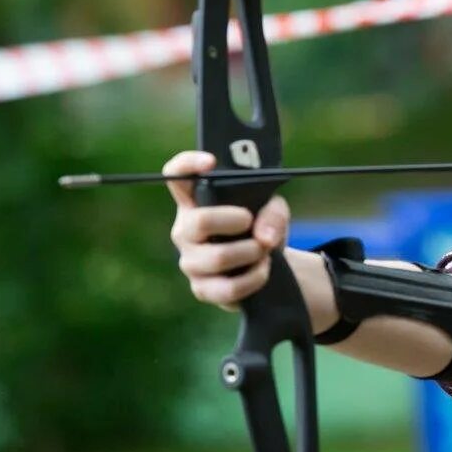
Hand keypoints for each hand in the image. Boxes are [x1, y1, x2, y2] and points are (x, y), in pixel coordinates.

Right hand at [164, 151, 290, 310]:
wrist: (268, 267)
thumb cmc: (261, 229)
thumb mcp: (274, 212)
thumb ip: (274, 213)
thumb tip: (264, 237)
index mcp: (196, 202)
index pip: (176, 177)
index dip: (187, 165)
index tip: (211, 162)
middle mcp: (185, 230)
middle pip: (200, 220)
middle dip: (235, 221)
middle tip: (252, 222)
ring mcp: (190, 261)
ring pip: (218, 257)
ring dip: (252, 252)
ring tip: (263, 250)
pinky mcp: (202, 289)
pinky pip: (228, 288)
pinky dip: (254, 278)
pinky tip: (262, 270)